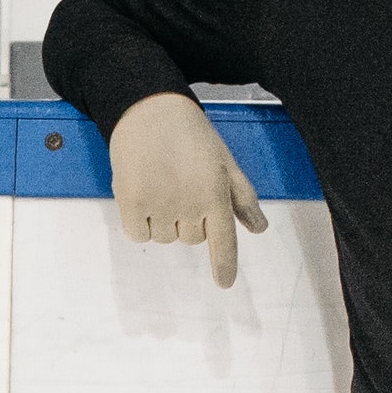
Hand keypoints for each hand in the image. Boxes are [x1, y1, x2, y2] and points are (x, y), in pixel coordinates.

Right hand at [107, 93, 267, 286]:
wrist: (149, 109)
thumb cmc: (190, 134)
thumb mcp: (225, 161)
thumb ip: (243, 197)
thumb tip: (259, 228)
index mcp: (217, 193)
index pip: (223, 241)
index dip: (224, 265)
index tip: (225, 283)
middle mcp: (190, 203)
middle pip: (192, 239)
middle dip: (188, 221)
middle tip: (180, 187)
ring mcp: (160, 205)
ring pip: (165, 238)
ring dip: (162, 221)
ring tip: (160, 185)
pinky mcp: (132, 204)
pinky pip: (139, 234)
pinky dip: (140, 224)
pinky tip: (142, 196)